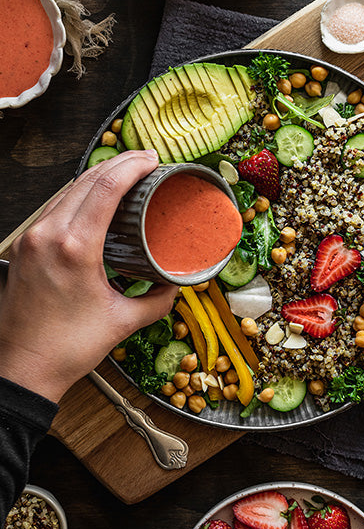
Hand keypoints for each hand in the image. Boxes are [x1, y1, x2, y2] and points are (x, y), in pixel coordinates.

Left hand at [0, 151, 176, 402]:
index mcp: (74, 248)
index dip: (132, 166)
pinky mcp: (24, 247)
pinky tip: (93, 199)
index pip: (105, 188)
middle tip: (145, 161)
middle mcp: (48, 236)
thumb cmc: (67, 348)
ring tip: (124, 175)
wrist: (23, 368)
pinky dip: (77, 195)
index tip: (151, 160)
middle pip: (86, 179)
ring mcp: (31, 239)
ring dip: (97, 176)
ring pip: (66, 190)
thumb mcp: (123, 322)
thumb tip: (175, 285)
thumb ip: (157, 301)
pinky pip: (53, 207)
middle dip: (118, 164)